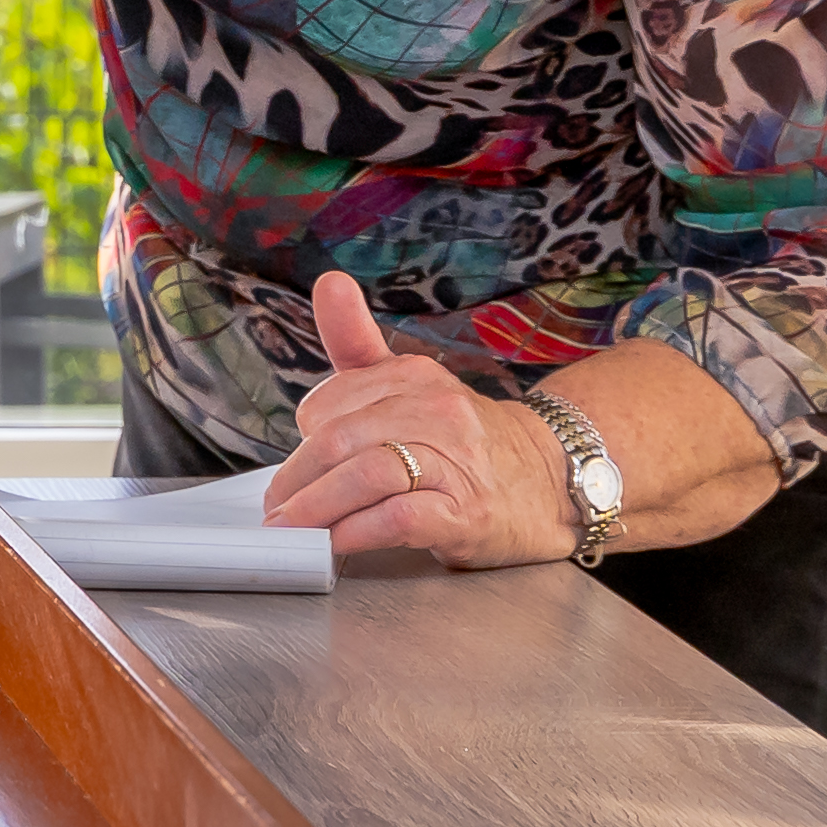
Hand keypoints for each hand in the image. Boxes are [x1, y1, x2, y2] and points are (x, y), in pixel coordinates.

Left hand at [255, 272, 569, 566]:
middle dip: (297, 481)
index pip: (328, 404)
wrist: (550, 483)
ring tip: (295, 531)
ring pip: (366, 474)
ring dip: (317, 507)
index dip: (302, 442)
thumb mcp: (412, 385)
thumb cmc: (464, 441)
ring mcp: (455, 462)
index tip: (293, 472)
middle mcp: (436, 411)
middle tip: (275, 512)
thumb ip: (359, 341)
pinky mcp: (466, 513)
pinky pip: (400, 518)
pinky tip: (337, 543)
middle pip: (340, 439)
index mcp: (414, 376)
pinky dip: (358, 532)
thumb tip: (329, 283)